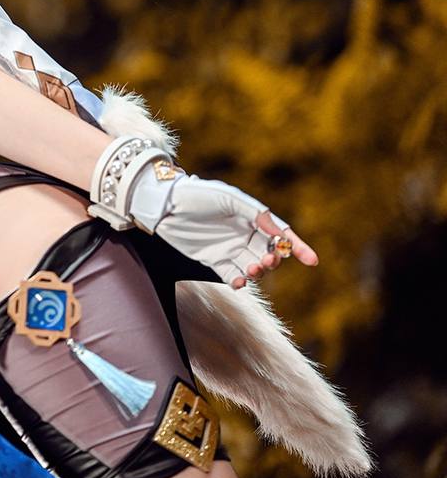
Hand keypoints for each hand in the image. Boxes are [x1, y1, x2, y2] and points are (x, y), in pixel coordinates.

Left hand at [144, 173, 319, 288]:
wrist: (165, 205)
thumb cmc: (199, 195)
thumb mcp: (229, 199)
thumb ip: (256, 214)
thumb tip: (280, 234)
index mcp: (253, 218)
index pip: (281, 235)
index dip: (298, 247)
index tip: (312, 261)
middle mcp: (244, 235)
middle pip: (270, 254)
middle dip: (274, 260)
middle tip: (266, 261)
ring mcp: (230, 249)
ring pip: (254, 268)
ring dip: (258, 272)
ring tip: (252, 270)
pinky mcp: (214, 261)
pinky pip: (233, 276)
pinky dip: (239, 282)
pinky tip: (240, 281)